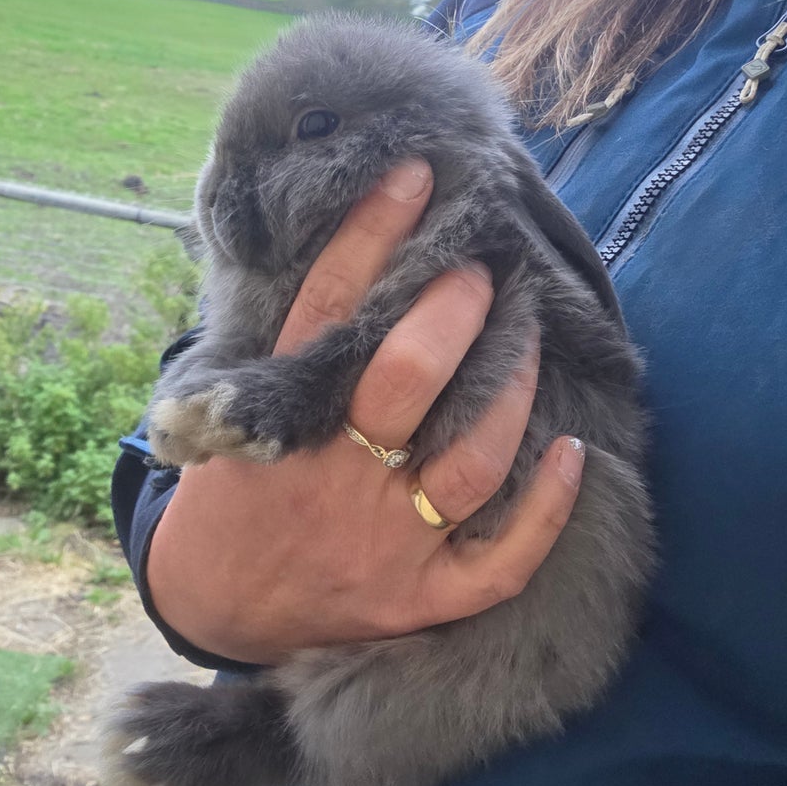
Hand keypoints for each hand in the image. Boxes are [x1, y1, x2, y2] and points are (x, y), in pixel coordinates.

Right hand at [146, 158, 583, 664]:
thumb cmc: (233, 496)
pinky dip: (546, 511)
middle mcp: (335, 479)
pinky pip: (499, 563)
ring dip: (511, 388)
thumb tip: (350, 259)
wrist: (212, 608)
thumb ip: (283, 354)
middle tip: (480, 271)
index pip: (328, 308)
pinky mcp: (417, 599)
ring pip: (471, 460)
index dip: (371, 234)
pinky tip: (573, 452)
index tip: (414, 177)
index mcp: (276, 424)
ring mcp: (383, 544)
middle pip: (409, 376)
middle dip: (455, 308)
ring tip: (529, 337)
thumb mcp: (228, 418)